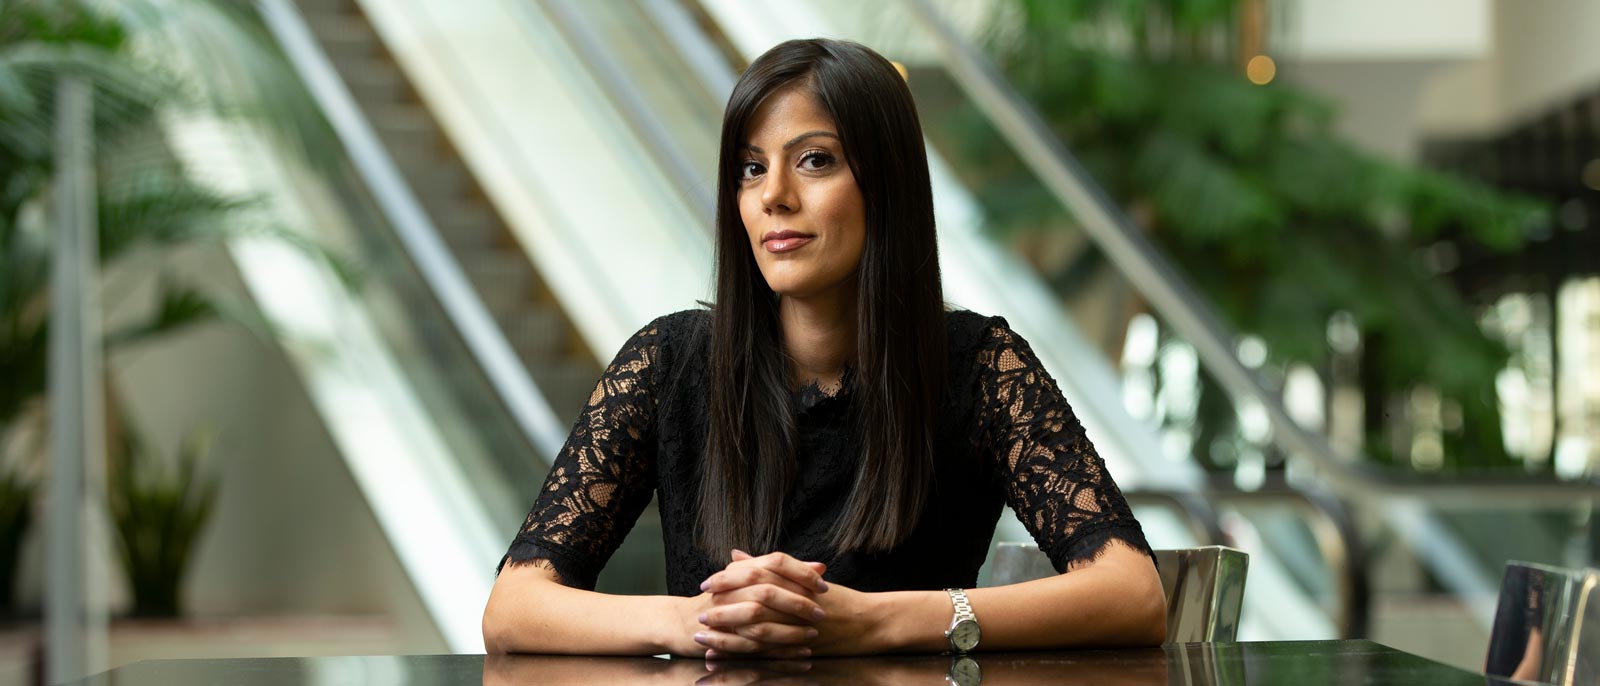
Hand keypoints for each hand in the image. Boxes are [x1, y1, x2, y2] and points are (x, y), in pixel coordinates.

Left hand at [700, 551, 887, 657]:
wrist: (868, 621)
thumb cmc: (835, 598)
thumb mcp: (803, 577)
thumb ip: (767, 567)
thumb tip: (734, 555)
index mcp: (793, 578)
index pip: (755, 573)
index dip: (727, 578)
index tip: (706, 583)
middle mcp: (795, 598)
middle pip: (751, 599)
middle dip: (722, 605)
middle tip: (699, 611)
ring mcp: (798, 622)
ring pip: (755, 627)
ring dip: (726, 632)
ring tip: (702, 636)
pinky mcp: (799, 645)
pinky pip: (765, 651)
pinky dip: (741, 654)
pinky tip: (721, 657)